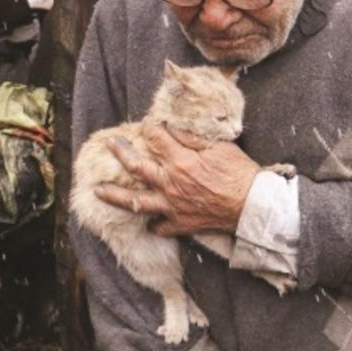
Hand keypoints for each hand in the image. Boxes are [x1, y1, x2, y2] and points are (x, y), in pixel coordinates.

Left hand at [94, 124, 260, 235]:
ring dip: (114, 196)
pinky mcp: (180, 223)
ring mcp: (172, 206)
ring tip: (98, 190)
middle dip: (120, 152)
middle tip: (110, 144)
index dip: (149, 128)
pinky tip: (148, 219)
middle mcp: (170, 184)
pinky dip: (152, 223)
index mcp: (181, 161)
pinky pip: (159, 226)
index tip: (146, 124)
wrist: (253, 205)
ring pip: (135, 202)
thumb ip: (192, 137)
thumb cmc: (240, 173)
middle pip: (136, 167)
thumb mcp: (220, 147)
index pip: (156, 139)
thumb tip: (172, 127)